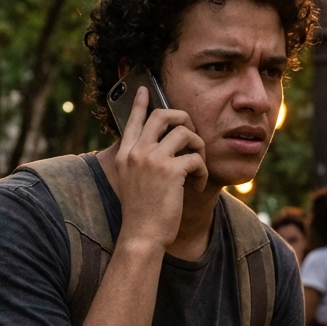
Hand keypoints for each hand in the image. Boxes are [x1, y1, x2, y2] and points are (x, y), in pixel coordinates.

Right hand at [113, 87, 207, 248]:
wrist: (141, 236)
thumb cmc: (141, 213)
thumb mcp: (133, 182)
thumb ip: (140, 161)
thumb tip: (162, 145)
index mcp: (125, 154)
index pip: (133, 120)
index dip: (141, 103)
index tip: (146, 89)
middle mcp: (136, 151)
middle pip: (163, 115)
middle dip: (183, 118)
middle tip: (192, 133)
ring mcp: (152, 159)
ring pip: (186, 133)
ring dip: (198, 148)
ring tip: (197, 167)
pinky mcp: (170, 171)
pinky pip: (196, 158)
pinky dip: (201, 171)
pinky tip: (196, 186)